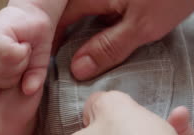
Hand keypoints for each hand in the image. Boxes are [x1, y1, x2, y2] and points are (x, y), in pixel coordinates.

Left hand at [0, 6, 54, 94]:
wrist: (35, 16)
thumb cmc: (33, 40)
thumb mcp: (36, 66)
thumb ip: (33, 80)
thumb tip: (29, 90)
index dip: (12, 79)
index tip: (22, 65)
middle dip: (15, 72)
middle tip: (23, 56)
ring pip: (0, 67)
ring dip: (19, 60)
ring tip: (23, 49)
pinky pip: (6, 53)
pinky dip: (20, 50)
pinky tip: (22, 43)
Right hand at [55, 0, 193, 79]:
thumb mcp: (142, 27)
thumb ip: (108, 48)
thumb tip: (79, 69)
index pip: (59, 20)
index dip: (53, 44)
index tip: (51, 65)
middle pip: (70, 14)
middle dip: (68, 39)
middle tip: (71, 66)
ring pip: (88, 10)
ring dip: (87, 32)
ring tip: (89, 57)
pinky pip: (104, 7)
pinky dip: (103, 24)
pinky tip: (110, 38)